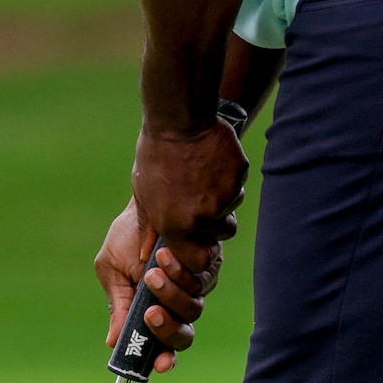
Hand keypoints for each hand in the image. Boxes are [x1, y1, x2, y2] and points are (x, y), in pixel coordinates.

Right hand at [94, 199, 221, 373]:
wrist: (145, 199)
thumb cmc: (128, 236)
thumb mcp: (113, 270)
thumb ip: (119, 306)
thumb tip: (113, 342)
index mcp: (156, 309)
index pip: (166, 344)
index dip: (165, 358)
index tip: (160, 365)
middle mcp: (180, 302)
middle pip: (185, 335)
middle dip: (167, 327)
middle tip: (150, 311)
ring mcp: (197, 283)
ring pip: (194, 307)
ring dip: (171, 292)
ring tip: (152, 269)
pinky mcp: (210, 261)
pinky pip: (202, 277)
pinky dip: (182, 269)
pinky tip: (163, 252)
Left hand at [131, 118, 247, 272]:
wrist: (177, 120)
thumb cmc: (155, 157)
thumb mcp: (144, 195)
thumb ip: (150, 228)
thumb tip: (145, 254)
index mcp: (177, 226)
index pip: (198, 261)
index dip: (200, 252)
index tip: (197, 239)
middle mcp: (203, 217)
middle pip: (222, 233)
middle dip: (216, 220)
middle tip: (200, 196)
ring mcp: (224, 196)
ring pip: (231, 206)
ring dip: (222, 196)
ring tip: (202, 173)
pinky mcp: (238, 176)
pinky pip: (238, 183)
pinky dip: (229, 175)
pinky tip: (212, 159)